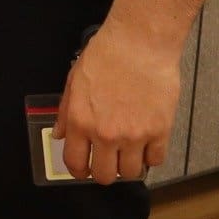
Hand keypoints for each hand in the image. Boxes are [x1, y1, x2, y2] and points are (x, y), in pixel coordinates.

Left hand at [52, 19, 179, 185]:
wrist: (139, 42)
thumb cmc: (106, 54)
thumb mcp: (75, 79)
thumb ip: (66, 111)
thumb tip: (60, 134)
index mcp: (81, 121)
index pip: (75, 164)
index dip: (79, 171)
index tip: (84, 170)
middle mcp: (105, 134)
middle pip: (104, 176)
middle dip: (104, 171)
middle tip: (108, 160)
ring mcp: (134, 136)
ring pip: (130, 173)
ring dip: (128, 165)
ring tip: (129, 149)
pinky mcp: (159, 132)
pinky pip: (155, 160)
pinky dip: (151, 155)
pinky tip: (147, 141)